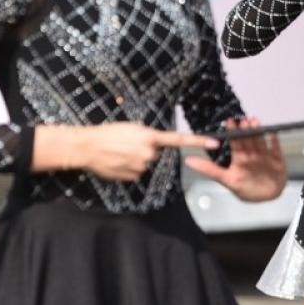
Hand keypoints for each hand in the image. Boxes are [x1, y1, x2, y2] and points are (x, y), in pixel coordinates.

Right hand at [43, 121, 217, 182]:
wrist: (87, 147)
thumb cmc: (106, 133)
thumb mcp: (129, 127)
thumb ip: (145, 136)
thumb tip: (152, 145)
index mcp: (149, 137)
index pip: (179, 139)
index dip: (198, 141)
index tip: (215, 142)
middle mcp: (149, 153)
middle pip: (156, 154)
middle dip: (145, 151)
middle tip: (127, 145)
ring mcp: (141, 166)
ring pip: (145, 164)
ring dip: (135, 160)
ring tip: (118, 153)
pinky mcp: (133, 177)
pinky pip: (136, 173)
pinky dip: (128, 169)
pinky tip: (116, 162)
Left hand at [185, 117, 286, 201]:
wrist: (267, 198)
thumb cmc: (245, 189)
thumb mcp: (225, 180)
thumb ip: (208, 170)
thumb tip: (188, 161)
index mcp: (239, 158)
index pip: (234, 142)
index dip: (232, 132)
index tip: (229, 122)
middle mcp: (250, 154)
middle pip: (248, 140)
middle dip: (245, 129)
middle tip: (243, 119)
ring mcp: (264, 155)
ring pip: (260, 140)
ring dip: (258, 131)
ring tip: (255, 121)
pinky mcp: (276, 158)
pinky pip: (275, 147)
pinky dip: (274, 140)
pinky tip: (273, 132)